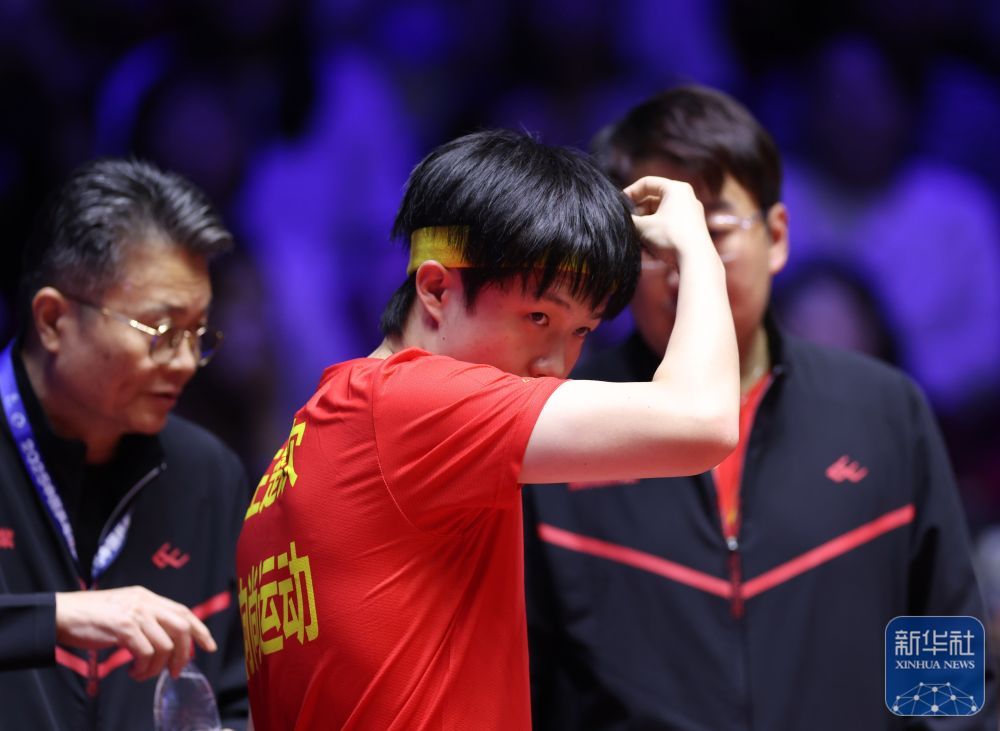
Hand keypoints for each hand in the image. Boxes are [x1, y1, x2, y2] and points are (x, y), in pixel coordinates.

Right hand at [54, 586, 216, 680]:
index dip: (200, 630)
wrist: (62, 614)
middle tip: (174, 671)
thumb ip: (145, 618)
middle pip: (183, 627)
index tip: (209, 646)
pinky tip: (133, 671)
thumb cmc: (90, 617)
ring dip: (157, 666)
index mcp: (148, 597)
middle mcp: (146, 602)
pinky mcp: (124, 627)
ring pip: (165, 645)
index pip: (184, 611)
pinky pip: (146, 653)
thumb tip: (166, 640)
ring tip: (142, 674)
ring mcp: (136, 613)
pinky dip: (144, 668)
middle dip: (184, 653)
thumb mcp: (124, 609)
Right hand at [623, 176, 714, 263]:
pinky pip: (668, 226)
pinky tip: (646, 248)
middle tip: (626, 225)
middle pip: (653, 199)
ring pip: (659, 215)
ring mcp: (690, 214)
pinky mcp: (691, 229)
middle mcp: (686, 198)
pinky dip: (655, 233)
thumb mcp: (643, 226)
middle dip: (637, 213)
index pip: (646, 183)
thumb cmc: (669, 237)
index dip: (629, 193)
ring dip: (644, 226)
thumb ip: (629, 219)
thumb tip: (621, 219)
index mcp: (676, 189)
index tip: (618, 207)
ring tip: (635, 239)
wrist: (695, 260)